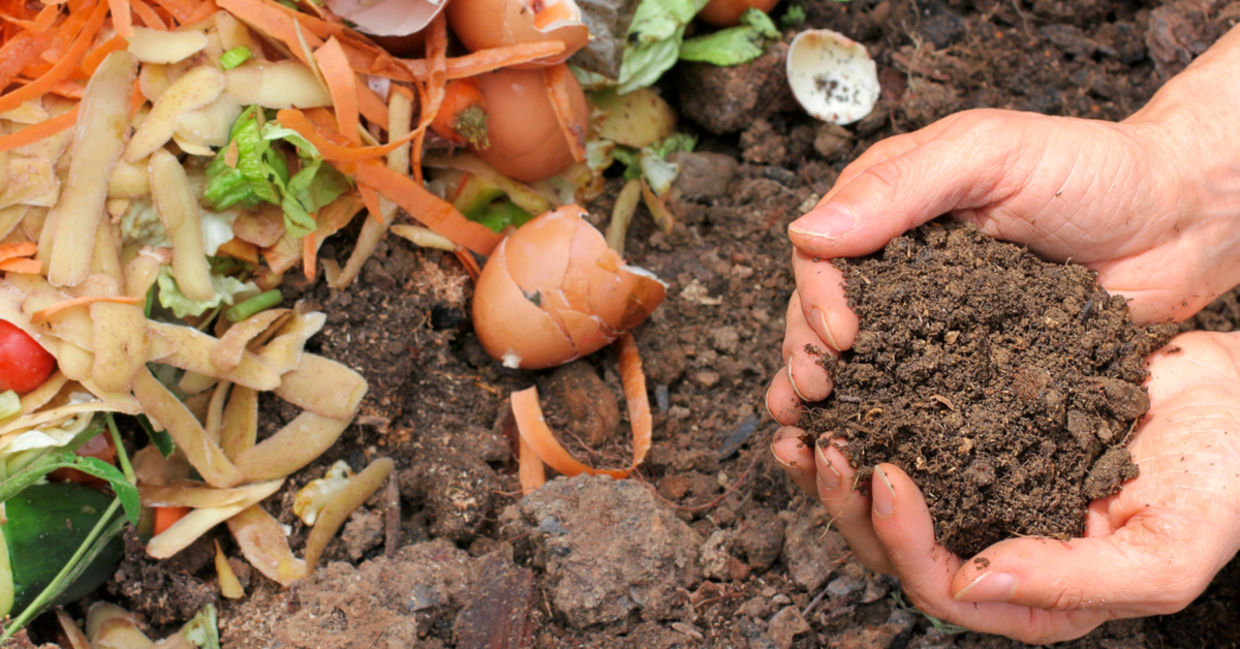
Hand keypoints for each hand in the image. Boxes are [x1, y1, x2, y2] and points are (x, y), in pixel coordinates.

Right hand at [767, 25, 1239, 426]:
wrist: (1181, 222)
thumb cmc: (1092, 169)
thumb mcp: (990, 154)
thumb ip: (900, 187)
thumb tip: (806, 233)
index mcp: (891, 208)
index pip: (823, 254)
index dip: (816, 297)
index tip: (841, 335)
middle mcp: (902, 267)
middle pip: (827, 314)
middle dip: (808, 354)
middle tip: (815, 392)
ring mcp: (935, 320)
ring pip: (864, 361)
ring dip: (834, 397)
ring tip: (816, 434)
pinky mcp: (972, 365)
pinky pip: (922, 395)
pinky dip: (891, 422)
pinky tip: (871, 450)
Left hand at [772, 331, 1239, 642]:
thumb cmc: (1221, 482)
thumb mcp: (1166, 551)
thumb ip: (1074, 582)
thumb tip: (970, 581)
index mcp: (1033, 594)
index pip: (940, 586)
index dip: (901, 540)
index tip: (884, 475)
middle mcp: (995, 546)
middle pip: (893, 545)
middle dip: (846, 501)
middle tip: (823, 443)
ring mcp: (981, 488)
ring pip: (885, 493)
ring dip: (836, 462)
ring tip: (802, 419)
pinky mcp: (974, 433)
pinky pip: (905, 429)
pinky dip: (867, 411)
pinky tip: (839, 383)